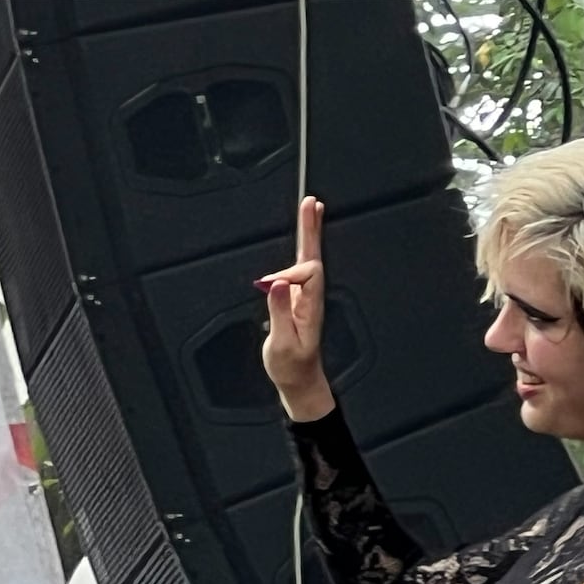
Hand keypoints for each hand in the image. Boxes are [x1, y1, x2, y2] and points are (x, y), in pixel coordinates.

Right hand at [259, 194, 334, 420]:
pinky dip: (303, 247)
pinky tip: (304, 236)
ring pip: (308, 259)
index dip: (289, 275)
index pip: (306, 276)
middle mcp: (311, 298)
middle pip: (312, 257)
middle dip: (310, 229)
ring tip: (310, 207)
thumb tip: (277, 283)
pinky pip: (301, 267)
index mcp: (311, 307)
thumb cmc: (291, 366)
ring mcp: (305, 297)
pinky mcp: (297, 299)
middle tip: (311, 202)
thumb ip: (280, 312)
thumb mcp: (283, 343)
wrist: (299, 380)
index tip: (270, 285)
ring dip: (308, 232)